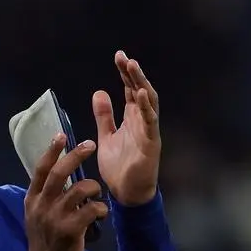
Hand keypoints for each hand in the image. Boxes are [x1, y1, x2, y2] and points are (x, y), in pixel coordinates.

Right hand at [24, 134, 108, 250]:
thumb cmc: (44, 241)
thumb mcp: (35, 216)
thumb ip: (44, 197)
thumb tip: (58, 175)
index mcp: (32, 199)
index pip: (41, 169)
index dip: (52, 151)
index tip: (61, 135)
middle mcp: (42, 205)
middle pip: (60, 172)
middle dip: (77, 155)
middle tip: (90, 145)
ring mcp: (56, 217)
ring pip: (80, 189)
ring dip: (94, 188)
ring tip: (97, 194)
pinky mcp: (71, 229)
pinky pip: (92, 209)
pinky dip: (100, 209)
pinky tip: (101, 215)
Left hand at [92, 50, 160, 206]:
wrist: (126, 193)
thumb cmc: (119, 167)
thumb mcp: (106, 137)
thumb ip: (104, 117)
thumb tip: (99, 93)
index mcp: (132, 119)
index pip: (131, 90)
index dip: (125, 74)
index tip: (119, 57)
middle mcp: (142, 121)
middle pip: (141, 91)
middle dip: (133, 74)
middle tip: (124, 57)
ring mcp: (148, 131)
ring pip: (149, 102)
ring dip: (141, 84)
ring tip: (133, 67)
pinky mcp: (151, 144)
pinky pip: (151, 123)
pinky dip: (147, 108)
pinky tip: (141, 94)